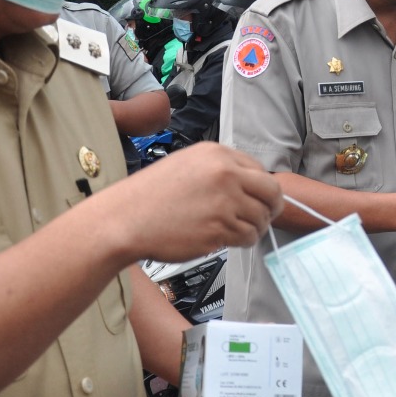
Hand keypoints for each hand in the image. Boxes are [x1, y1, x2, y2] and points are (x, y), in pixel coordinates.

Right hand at [111, 143, 282, 259]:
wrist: (124, 219)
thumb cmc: (149, 197)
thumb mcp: (186, 165)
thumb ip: (219, 170)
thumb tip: (249, 185)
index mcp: (216, 154)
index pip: (260, 170)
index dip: (262, 189)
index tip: (259, 199)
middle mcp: (225, 174)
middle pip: (271, 193)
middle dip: (270, 208)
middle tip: (262, 217)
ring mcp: (224, 202)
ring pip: (261, 218)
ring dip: (253, 228)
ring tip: (234, 230)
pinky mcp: (219, 228)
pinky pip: (247, 237)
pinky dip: (241, 241)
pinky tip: (226, 239)